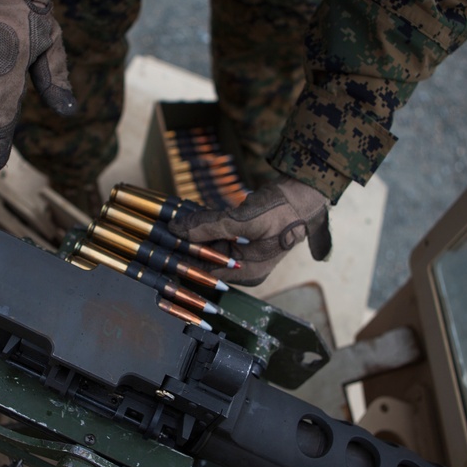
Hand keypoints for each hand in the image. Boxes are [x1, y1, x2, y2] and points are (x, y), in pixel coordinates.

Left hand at [168, 175, 330, 285]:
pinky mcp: (243, 237)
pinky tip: (190, 217)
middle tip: (165, 232)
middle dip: (188, 244)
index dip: (185, 259)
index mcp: (249, 273)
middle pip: (207, 258)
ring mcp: (245, 252)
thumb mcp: (242, 221)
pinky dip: (206, 225)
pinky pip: (218, 234)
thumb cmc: (281, 211)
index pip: (208, 271)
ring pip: (210, 244)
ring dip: (195, 233)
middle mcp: (246, 267)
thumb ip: (209, 226)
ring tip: (174, 224)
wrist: (302, 194)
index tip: (164, 248)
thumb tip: (178, 230)